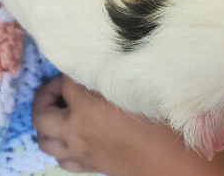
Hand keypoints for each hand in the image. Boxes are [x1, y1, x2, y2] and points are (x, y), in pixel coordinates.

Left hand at [31, 75, 223, 174]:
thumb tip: (109, 58)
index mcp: (89, 107)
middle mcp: (78, 130)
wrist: (182, 165)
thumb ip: (121, 74)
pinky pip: (63, 160)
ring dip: (48, 124)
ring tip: (62, 110)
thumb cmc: (169, 124)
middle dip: (45, 96)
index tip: (87, 60)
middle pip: (42, 113)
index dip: (75, 68)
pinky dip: (61, 147)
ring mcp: (83, 151)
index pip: (67, 80)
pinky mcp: (93, 166)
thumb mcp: (145, 89)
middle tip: (61, 86)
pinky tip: (74, 136)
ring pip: (46, 140)